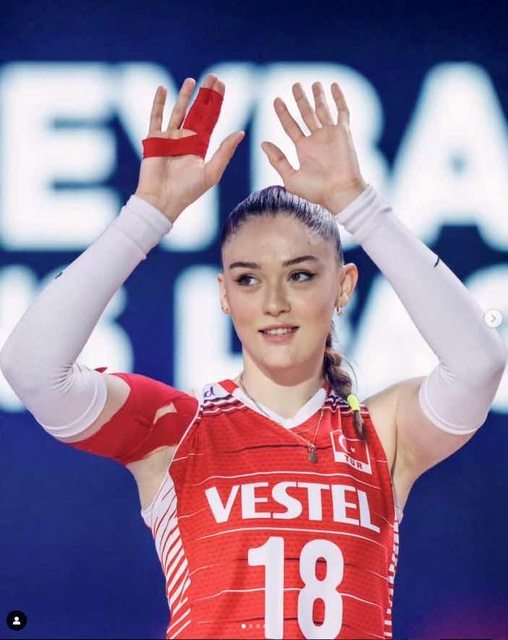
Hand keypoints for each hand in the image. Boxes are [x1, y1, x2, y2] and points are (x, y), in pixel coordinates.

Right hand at [135, 74, 244, 222]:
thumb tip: (241, 132)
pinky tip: (162, 89)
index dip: (217, 102)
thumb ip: (225, 151)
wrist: (162, 201)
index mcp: (200, 146)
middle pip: (197, 111)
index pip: (211, 119)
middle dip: (205, 94)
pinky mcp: (154, 140)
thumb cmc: (188, 192)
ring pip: (178, 111)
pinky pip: (156, 118)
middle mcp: (186, 140)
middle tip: (212, 76)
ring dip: (184, 96)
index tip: (222, 85)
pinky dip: (159, 104)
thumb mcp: (212, 172)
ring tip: (192, 80)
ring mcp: (169, 139)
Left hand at [261, 81, 366, 212]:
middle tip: (295, 85)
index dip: (283, 113)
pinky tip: (333, 86)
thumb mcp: (290, 177)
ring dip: (318, 96)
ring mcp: (330, 135)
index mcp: (303, 149)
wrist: (339, 194)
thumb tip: (263, 143)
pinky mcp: (343, 133)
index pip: (291, 126)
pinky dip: (338, 98)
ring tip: (314, 83)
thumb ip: (277, 160)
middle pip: (306, 114)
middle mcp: (316, 140)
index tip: (276, 100)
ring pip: (323, 110)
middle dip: (300, 100)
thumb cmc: (315, 191)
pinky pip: (342, 112)